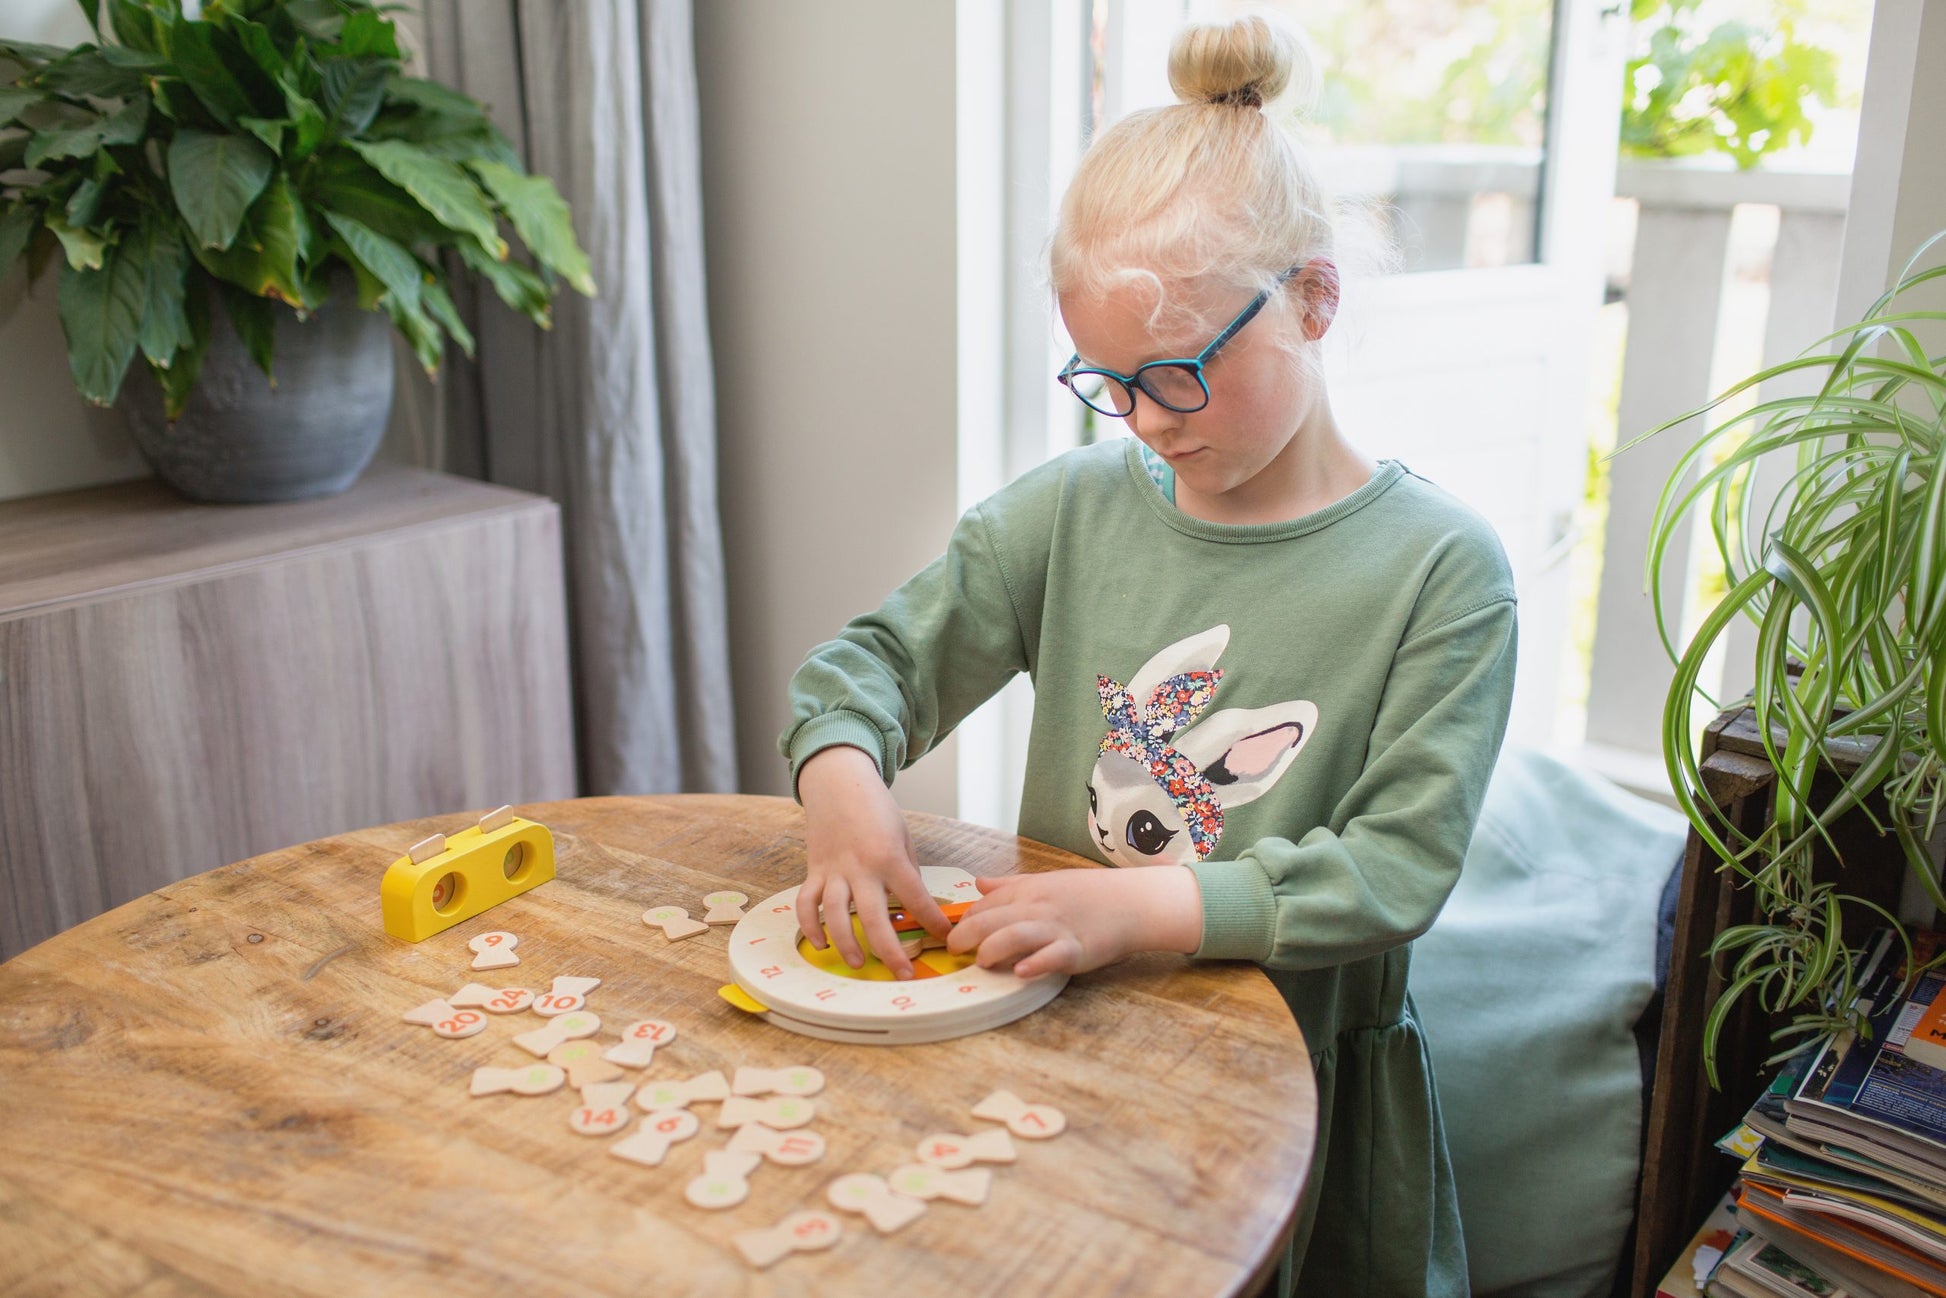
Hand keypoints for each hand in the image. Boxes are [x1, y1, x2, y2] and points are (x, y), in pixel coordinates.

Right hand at [794, 746, 950, 978]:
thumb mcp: (902, 836)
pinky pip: (805, 903)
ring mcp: (833, 870)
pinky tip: (820, 943)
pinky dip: (809, 926)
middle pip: (873, 918)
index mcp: (889, 857)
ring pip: (834, 916)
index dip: (933, 922)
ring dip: (845, 943)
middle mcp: (860, 867)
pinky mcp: (813, 870)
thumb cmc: (876, 808)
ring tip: (858, 963)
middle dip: (890, 951)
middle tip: (902, 974)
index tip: (946, 939)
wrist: (838, 782)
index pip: (916, 898)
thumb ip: (906, 871)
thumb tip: (914, 905)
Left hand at [946, 866, 1202, 978]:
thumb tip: (978, 882)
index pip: (984, 905)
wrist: (1131, 901)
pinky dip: (1034, 964)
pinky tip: (1020, 972)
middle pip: (990, 920)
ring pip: (1013, 935)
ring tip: (981, 962)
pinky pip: (1051, 956)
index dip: (964, 921)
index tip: (954, 936)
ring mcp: (1056, 929)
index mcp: (1027, 891)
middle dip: (965, 937)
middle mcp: (1037, 908)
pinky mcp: (1076, 950)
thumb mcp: (1046, 881)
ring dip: (991, 949)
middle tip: (954, 951)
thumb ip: (1009, 886)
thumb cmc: (1088, 894)